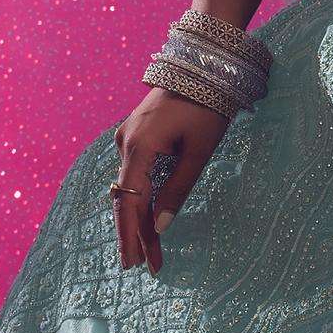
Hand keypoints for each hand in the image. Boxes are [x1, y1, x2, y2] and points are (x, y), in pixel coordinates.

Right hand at [108, 89, 229, 272]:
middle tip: (140, 267)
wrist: (202, 65)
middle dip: (133, 234)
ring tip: (150, 252)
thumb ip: (179, 189)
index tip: (138, 264)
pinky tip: (147, 220)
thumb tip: (162, 225)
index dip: (134, 235)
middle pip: (125, 199)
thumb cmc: (207, 106)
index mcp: (140, 146)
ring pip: (129, 188)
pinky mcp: (135, 136)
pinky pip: (133, 174)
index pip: (131, 202)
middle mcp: (125, 143)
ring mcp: (127, 138)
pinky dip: (140, 199)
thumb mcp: (199, 152)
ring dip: (139, 219)